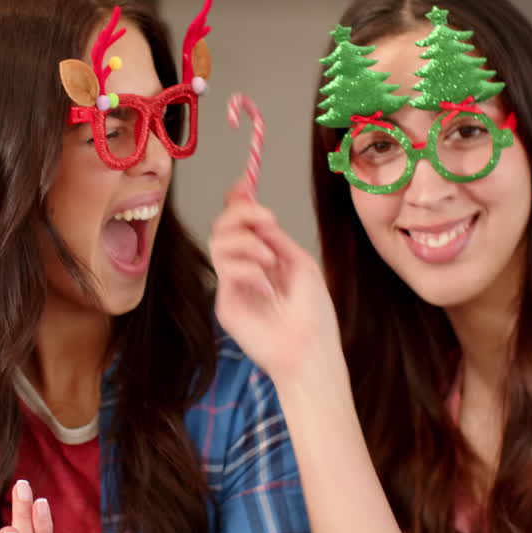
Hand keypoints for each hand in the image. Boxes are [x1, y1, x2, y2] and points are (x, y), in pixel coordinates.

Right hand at [209, 185, 343, 383]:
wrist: (310, 348)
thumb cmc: (313, 313)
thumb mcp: (300, 263)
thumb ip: (274, 237)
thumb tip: (257, 212)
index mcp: (265, 256)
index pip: (241, 222)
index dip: (238, 201)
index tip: (244, 184)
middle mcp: (245, 267)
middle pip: (223, 225)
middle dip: (240, 213)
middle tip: (265, 219)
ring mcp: (232, 284)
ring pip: (217, 242)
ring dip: (246, 242)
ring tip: (270, 260)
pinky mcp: (224, 301)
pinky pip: (224, 269)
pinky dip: (247, 269)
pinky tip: (266, 287)